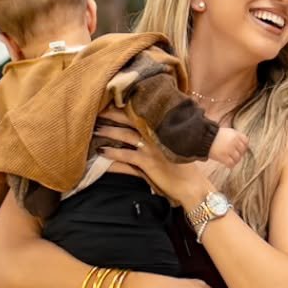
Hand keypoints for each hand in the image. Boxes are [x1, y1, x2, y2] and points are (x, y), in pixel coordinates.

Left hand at [95, 109, 210, 205]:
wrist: (192, 185)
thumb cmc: (184, 168)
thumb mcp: (175, 147)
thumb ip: (162, 137)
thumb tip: (146, 131)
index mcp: (163, 128)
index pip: (142, 112)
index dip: (127, 107)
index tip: (112, 101)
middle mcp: (157, 134)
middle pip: (131, 119)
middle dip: (113, 114)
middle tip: (97, 110)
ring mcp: (151, 148)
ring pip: (125, 135)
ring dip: (108, 131)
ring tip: (94, 129)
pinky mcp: (147, 162)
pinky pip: (125, 156)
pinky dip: (111, 153)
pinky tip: (101, 152)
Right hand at [209, 126, 248, 169]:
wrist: (203, 138)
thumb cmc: (213, 135)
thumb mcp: (226, 132)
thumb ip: (234, 136)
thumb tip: (242, 144)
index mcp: (235, 134)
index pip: (246, 141)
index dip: (243, 146)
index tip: (239, 149)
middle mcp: (234, 141)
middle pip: (242, 151)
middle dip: (239, 154)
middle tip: (234, 156)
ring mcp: (229, 149)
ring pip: (238, 158)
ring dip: (234, 160)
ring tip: (230, 160)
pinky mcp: (223, 156)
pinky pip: (231, 163)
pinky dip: (229, 165)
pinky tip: (226, 164)